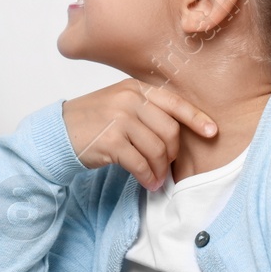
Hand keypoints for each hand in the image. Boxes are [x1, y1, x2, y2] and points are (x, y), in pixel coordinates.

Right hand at [62, 79, 215, 189]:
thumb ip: (146, 109)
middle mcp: (128, 100)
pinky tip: (148, 183)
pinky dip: (148, 177)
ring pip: (157, 150)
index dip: (196, 118)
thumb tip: (178, 132)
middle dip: (173, 153)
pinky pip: (140, 164)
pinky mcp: (110, 142)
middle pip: (169, 130)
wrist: (58, 131)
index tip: (212, 132)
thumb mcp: (119, 103)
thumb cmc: (92, 120)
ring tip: (157, 179)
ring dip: (161, 170)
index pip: (174, 102)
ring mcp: (119, 120)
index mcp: (134, 88)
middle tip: (167, 166)